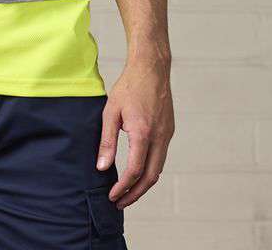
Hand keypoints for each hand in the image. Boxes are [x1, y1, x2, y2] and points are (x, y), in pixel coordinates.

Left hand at [96, 59, 174, 209]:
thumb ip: (107, 140)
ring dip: (144, 184)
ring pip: (158, 169)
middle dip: (135, 194)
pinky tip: (138, 172)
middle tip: (120, 203)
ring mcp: (167, 135)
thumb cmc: (128, 87)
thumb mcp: (110, 111)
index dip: (123, 187)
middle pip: (151, 177)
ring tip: (127, 192)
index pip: (135, 170)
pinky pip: (161, 157)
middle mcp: (159, 137)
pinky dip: (150, 170)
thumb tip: (102, 167)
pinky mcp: (169, 131)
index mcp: (142, 132)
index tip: (112, 196)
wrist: (151, 68)